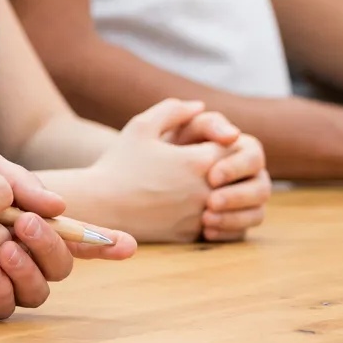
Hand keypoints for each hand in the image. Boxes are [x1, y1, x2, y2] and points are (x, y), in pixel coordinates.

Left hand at [0, 139, 135, 316]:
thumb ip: (16, 179)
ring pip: (37, 291)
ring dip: (30, 268)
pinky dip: (3, 289)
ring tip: (5, 247)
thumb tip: (58, 206)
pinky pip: (2, 308)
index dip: (102, 242)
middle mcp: (16, 252)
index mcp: (22, 220)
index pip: (69, 234)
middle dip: (53, 246)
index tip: (125, 246)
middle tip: (26, 224)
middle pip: (59, 266)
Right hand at [70, 99, 236, 243]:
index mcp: (198, 161)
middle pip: (243, 179)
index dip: (228, 143)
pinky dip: (220, 218)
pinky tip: (203, 208)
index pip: (237, 148)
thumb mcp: (141, 126)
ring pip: (236, 206)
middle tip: (223, 167)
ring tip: (216, 188)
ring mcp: (200, 216)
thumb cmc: (119, 163)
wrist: (100, 204)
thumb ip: (173, 110)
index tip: (215, 143)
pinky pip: (221, 228)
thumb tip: (200, 106)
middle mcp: (206, 190)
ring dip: (231, 196)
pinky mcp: (191, 235)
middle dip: (236, 171)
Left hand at [168, 109, 271, 241]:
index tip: (211, 177)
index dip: (236, 167)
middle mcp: (247, 176)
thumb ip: (201, 122)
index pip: (253, 155)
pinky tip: (206, 232)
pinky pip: (242, 234)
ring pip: (257, 214)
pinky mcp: (234, 223)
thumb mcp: (171, 129)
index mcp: (237, 149)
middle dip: (238, 196)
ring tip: (206, 219)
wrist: (142, 178)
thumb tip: (232, 134)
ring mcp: (243, 202)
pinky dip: (227, 233)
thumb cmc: (160, 148)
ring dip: (234, 218)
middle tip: (210, 202)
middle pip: (262, 187)